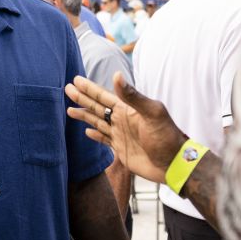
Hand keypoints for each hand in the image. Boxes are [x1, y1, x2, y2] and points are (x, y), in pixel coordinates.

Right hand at [65, 72, 184, 183]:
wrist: (174, 164)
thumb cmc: (166, 137)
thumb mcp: (152, 114)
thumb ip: (133, 96)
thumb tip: (116, 75)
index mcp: (128, 110)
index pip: (104, 96)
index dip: (90, 88)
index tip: (76, 80)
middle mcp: (122, 120)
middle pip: (97, 107)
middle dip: (82, 98)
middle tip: (67, 89)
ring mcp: (121, 135)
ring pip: (97, 122)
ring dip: (84, 115)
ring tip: (69, 109)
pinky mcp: (121, 150)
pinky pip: (104, 139)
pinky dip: (95, 135)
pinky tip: (87, 132)